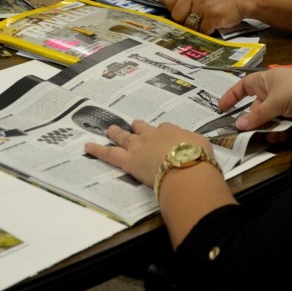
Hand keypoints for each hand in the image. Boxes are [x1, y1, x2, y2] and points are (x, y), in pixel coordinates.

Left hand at [84, 119, 213, 186]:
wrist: (186, 166)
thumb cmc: (199, 159)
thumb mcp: (204, 147)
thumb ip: (197, 146)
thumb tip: (197, 150)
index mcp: (173, 131)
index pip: (166, 129)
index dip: (163, 133)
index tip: (164, 136)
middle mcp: (153, 135)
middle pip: (143, 128)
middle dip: (138, 127)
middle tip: (134, 124)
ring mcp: (139, 146)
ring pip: (124, 137)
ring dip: (116, 132)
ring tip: (110, 129)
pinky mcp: (128, 160)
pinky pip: (108, 154)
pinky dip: (97, 150)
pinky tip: (87, 147)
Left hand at [156, 0, 250, 34]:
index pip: (168, 0)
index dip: (174, 9)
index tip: (184, 10)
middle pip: (176, 15)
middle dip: (185, 20)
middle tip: (198, 15)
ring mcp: (204, 3)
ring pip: (188, 25)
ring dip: (196, 26)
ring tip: (207, 18)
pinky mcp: (213, 15)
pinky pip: (201, 31)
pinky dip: (207, 30)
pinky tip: (214, 22)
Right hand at [218, 68, 291, 130]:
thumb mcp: (275, 102)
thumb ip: (256, 116)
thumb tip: (238, 125)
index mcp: (266, 80)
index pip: (243, 86)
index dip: (232, 96)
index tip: (221, 108)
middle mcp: (274, 91)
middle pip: (255, 108)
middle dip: (252, 121)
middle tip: (247, 133)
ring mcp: (285, 103)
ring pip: (268, 119)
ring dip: (267, 129)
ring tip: (270, 137)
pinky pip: (280, 125)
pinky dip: (279, 132)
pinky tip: (281, 137)